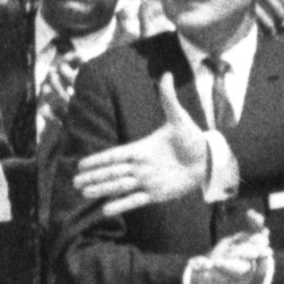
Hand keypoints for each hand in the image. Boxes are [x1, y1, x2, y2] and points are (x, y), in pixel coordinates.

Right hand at [70, 75, 211, 216]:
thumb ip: (168, 99)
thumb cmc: (193, 138)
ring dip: (101, 190)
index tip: (81, 164)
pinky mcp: (156, 194)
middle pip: (111, 173)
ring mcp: (147, 181)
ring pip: (119, 187)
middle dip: (93, 177)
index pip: (114, 155)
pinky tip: (105, 210)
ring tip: (84, 193)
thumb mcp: (179, 118)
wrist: (208, 159)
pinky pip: (135, 201)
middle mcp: (140, 166)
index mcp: (141, 149)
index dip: (98, 160)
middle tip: (74, 182)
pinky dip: (121, 205)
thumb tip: (167, 74)